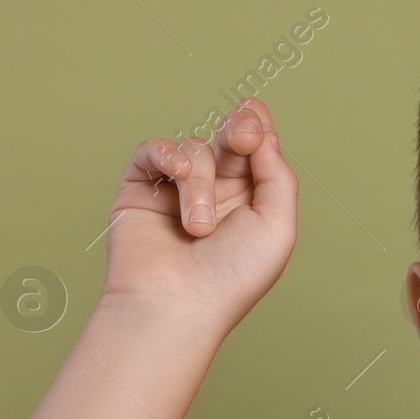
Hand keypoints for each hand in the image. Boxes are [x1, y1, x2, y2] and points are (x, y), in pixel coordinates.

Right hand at [97, 97, 297, 339]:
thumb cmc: (232, 276)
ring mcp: (177, 191)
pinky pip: (153, 151)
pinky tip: (176, 176)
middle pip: (228, 139)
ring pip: (194, 151)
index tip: (255, 114)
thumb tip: (264, 132)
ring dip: (200, 184)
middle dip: (238, 130)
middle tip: (241, 137)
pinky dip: (165, 156)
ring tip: (200, 228)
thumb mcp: (278, 227)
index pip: (256, 151)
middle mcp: (216, 194)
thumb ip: (278, 175)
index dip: (257, 126)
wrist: (176, 304)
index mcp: (252, 203)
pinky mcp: (141, 190)